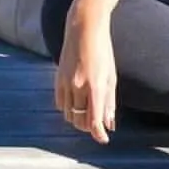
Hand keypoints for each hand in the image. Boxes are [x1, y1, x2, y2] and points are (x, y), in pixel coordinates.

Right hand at [54, 9, 116, 144]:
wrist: (84, 28)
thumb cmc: (102, 51)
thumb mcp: (111, 76)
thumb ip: (110, 101)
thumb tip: (109, 124)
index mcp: (96, 85)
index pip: (94, 119)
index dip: (99, 133)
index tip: (104, 139)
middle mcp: (79, 86)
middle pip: (80, 120)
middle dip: (89, 127)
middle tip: (97, 125)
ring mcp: (66, 83)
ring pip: (69, 115)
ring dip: (78, 119)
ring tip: (87, 114)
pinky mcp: (57, 79)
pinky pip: (61, 104)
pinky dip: (68, 109)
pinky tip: (76, 104)